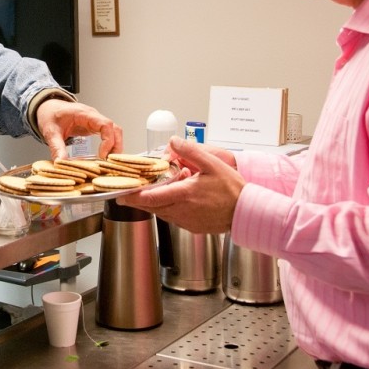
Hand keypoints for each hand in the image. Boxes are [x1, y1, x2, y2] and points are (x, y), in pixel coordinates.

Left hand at [36, 98, 122, 159]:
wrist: (48, 107)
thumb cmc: (50, 114)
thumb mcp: (50, 132)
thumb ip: (56, 147)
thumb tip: (61, 162)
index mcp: (84, 114)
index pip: (105, 124)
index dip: (108, 140)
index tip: (102, 155)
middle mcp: (93, 116)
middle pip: (115, 129)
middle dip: (116, 145)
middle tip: (109, 161)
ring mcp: (94, 121)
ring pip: (114, 131)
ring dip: (115, 145)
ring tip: (109, 161)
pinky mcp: (93, 127)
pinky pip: (108, 134)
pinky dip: (110, 145)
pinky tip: (105, 156)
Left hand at [117, 136, 242, 233]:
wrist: (247, 212)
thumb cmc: (232, 190)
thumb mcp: (212, 164)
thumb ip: (191, 151)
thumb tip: (174, 141)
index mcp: (184, 195)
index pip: (151, 198)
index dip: (134, 197)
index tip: (122, 195)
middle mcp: (182, 211)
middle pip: (153, 207)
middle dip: (142, 199)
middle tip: (133, 191)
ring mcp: (187, 221)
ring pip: (162, 213)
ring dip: (156, 203)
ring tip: (159, 191)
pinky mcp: (192, 227)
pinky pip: (173, 218)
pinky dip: (169, 209)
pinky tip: (176, 199)